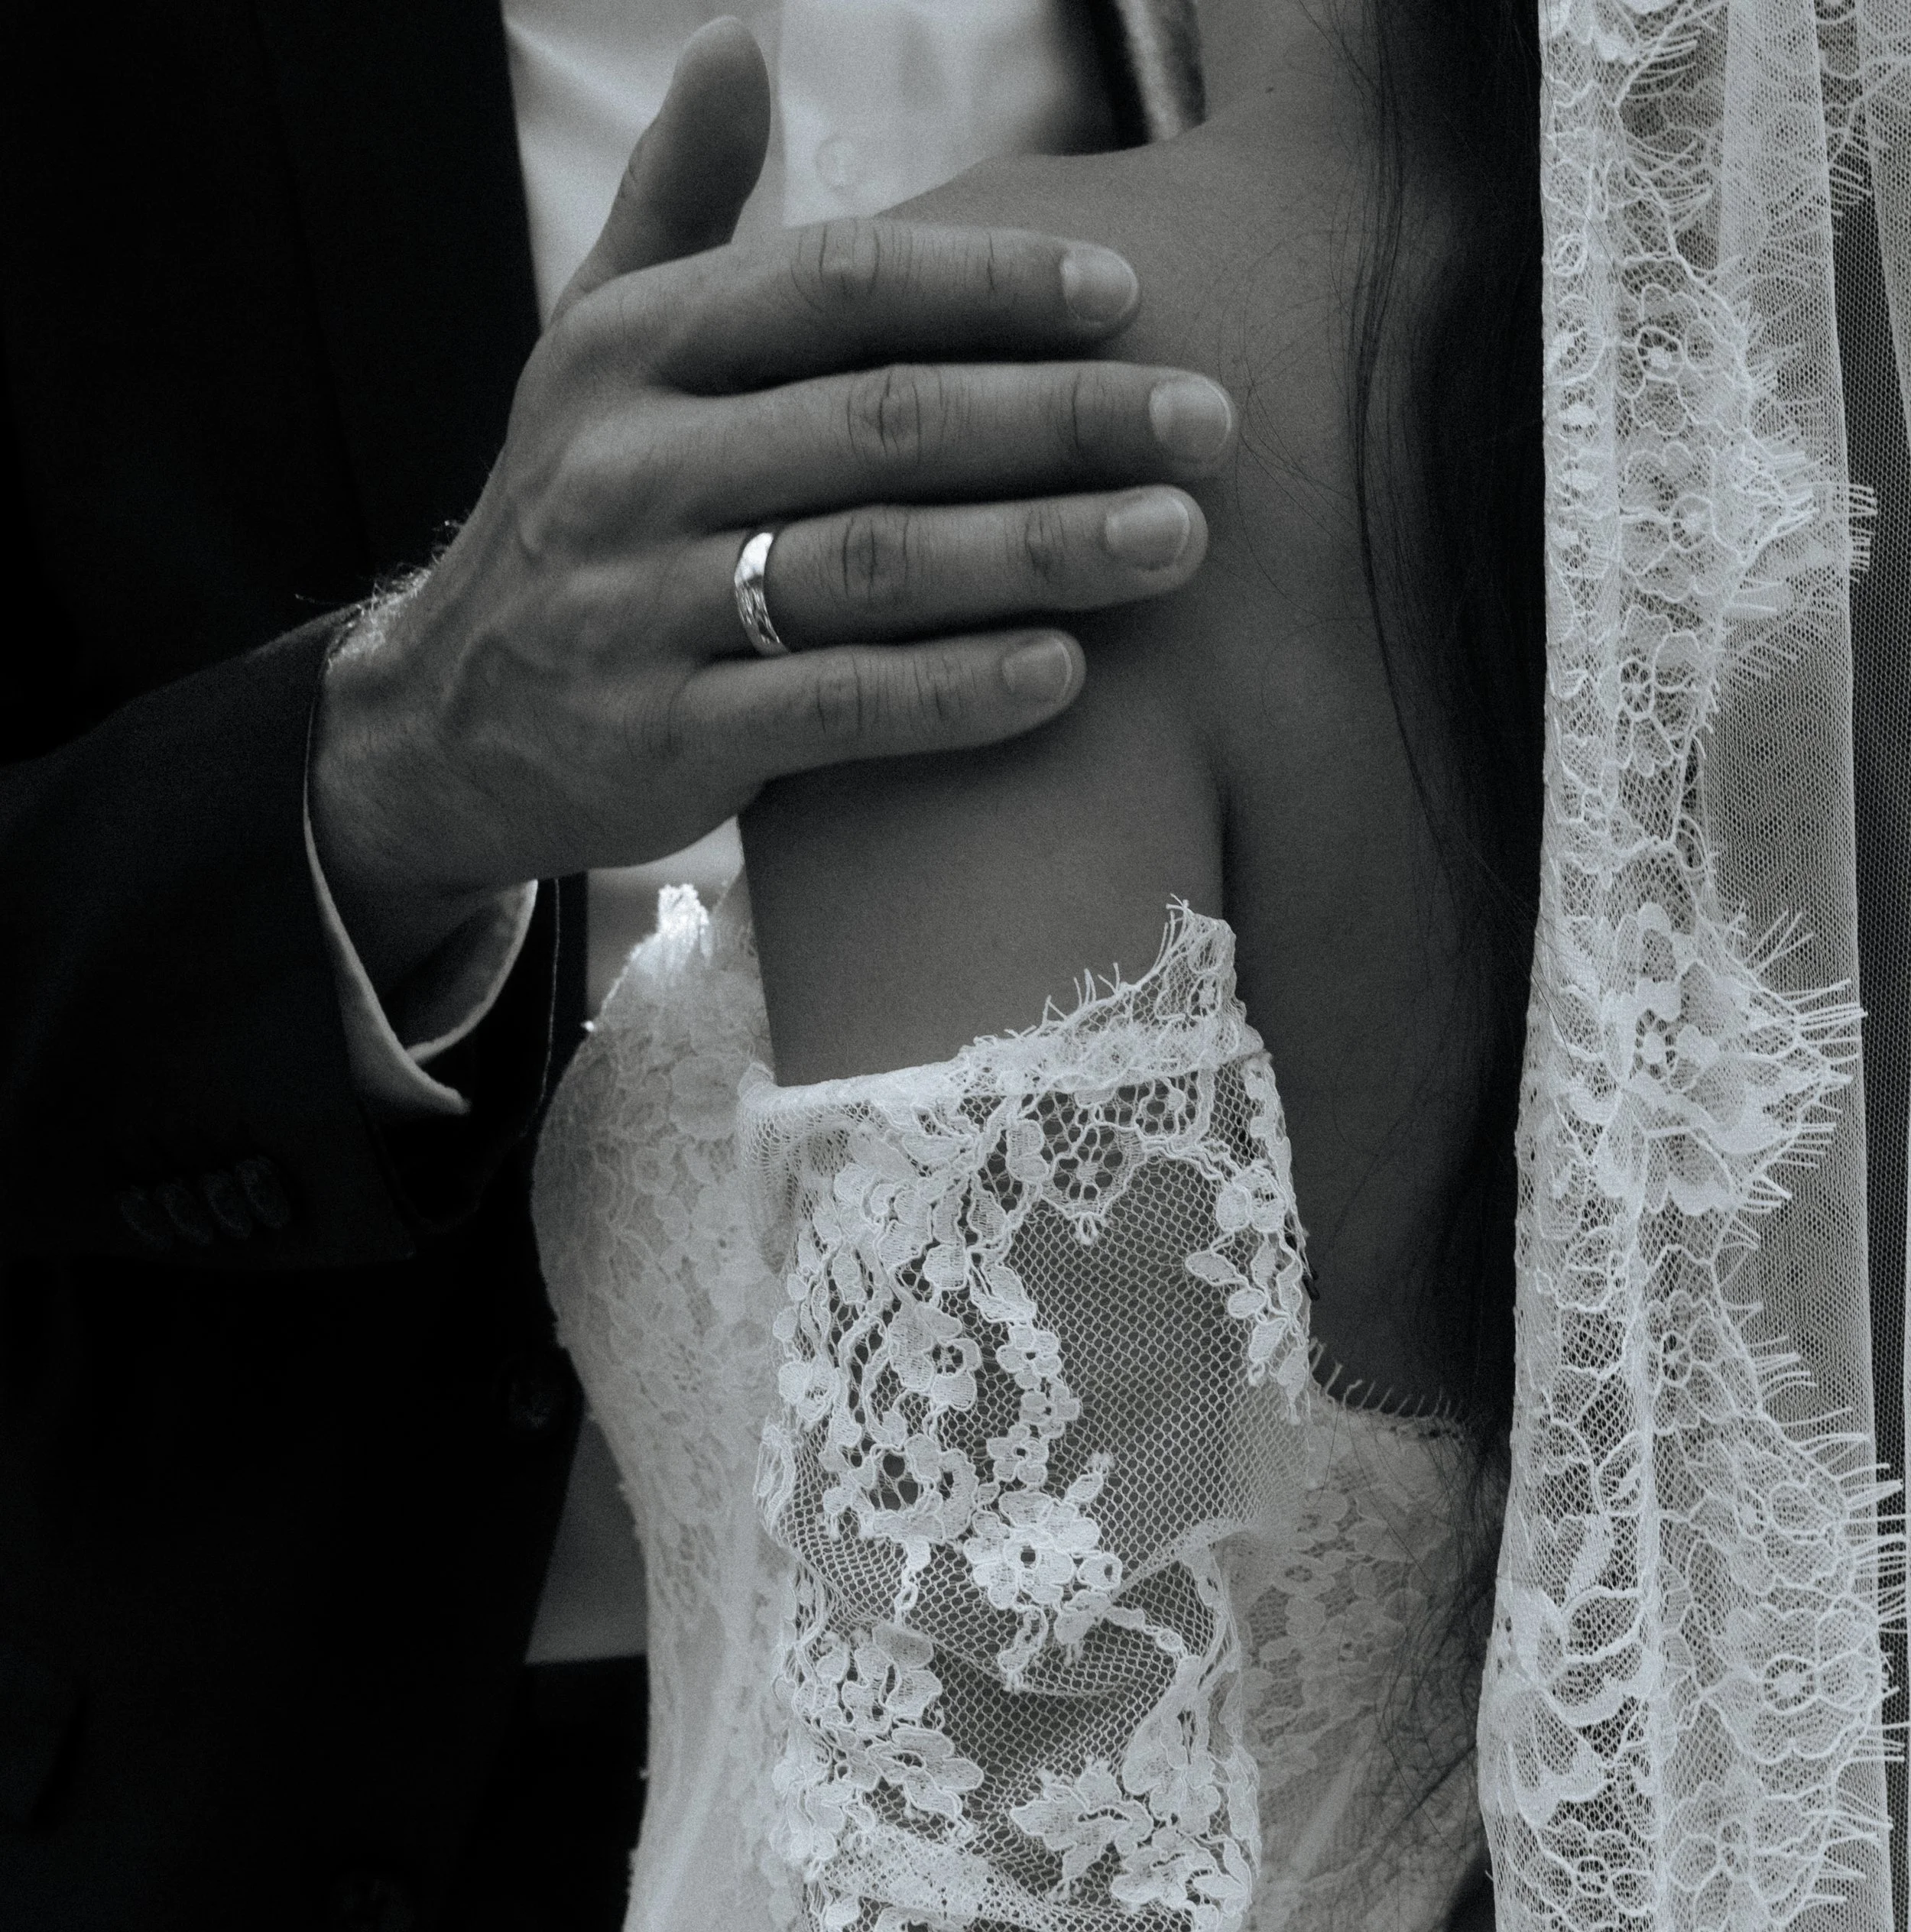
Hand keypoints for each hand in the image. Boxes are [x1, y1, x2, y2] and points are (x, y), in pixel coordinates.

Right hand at [310, 19, 1236, 987]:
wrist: (449, 722)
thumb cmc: (571, 517)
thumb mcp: (591, 353)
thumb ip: (674, 207)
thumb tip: (734, 37)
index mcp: (630, 351)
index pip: (834, 287)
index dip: (988, 282)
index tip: (1124, 293)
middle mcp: (629, 467)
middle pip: (881, 423)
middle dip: (1060, 419)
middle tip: (1207, 424)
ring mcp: (640, 609)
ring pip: (872, 564)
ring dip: (1039, 550)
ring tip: (1175, 540)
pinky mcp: (660, 740)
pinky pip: (832, 707)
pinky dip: (954, 691)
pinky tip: (1065, 673)